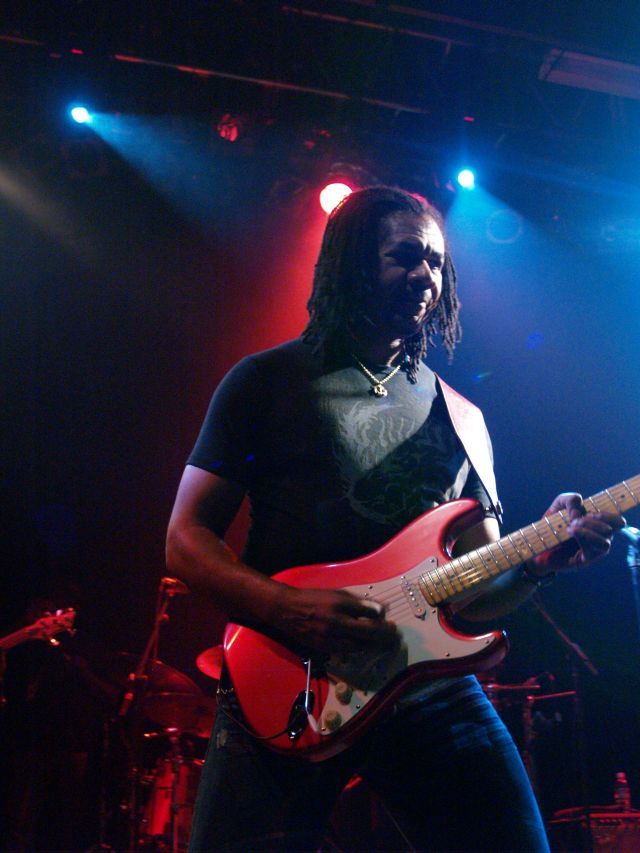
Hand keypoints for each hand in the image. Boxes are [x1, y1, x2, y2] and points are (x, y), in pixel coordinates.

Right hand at [274, 586, 398, 656]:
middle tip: (392, 634)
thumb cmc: (314, 598)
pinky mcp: (322, 646)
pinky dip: (358, 649)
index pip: (367, 611)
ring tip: (383, 643)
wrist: (287, 609)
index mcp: (339, 603)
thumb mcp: (337, 593)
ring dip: (373, 644)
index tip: (388, 620)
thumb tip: (379, 607)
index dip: (381, 617)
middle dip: (383, 633)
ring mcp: (328, 635)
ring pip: (358, 645)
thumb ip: (358, 601)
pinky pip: (346, 651)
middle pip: (366, 630)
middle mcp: (335, 620)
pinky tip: (365, 646)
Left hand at [531, 492, 624, 574]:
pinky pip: (593, 551)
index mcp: (598, 524)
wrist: (538, 544)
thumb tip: (580, 507)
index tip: (589, 513)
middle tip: (575, 520)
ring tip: (571, 528)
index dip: (609, 515)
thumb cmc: (552, 524)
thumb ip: (569, 499)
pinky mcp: (587, 559)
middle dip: (594, 521)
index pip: (618, 521)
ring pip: (605, 542)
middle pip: (614, 529)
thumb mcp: (558, 506)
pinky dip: (582, 539)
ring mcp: (595, 549)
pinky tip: (570, 533)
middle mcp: (601, 537)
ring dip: (588, 531)